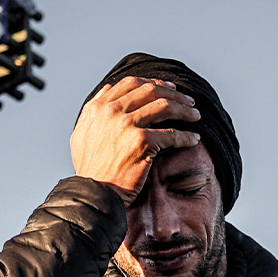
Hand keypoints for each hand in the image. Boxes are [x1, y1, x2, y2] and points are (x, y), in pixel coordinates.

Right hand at [70, 76, 199, 204]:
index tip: (168, 89)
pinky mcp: (141, 142)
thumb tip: (108, 88)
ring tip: (195, 116)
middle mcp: (111, 111)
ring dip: (184, 110)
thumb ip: (93, 110)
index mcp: (98, 107)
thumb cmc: (90, 169)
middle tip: (188, 102)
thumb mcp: (82, 133)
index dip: (154, 83)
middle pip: (151, 91)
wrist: (93, 193)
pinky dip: (186, 136)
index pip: (132, 84)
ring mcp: (126, 125)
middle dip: (174, 94)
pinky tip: (193, 139)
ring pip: (164, 106)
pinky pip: (171, 134)